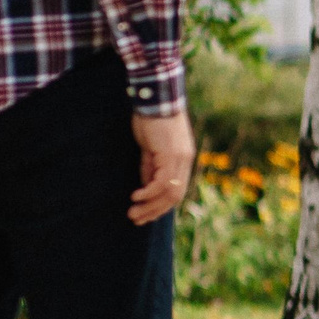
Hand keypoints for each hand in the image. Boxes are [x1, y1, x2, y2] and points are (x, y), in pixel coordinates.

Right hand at [129, 110, 194, 225]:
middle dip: (155, 211)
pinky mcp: (170, 154)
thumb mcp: (150, 148)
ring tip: (133, 214)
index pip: (177, 190)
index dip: (161, 206)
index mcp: (183, 159)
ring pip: (169, 192)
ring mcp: (179, 158)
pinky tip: (135, 197)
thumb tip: (146, 186)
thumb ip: (151, 167)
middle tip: (136, 220)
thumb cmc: (151, 120)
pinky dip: (149, 192)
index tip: (145, 215)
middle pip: (175, 196)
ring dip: (150, 206)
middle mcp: (185, 161)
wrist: (156, 98)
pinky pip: (162, 181)